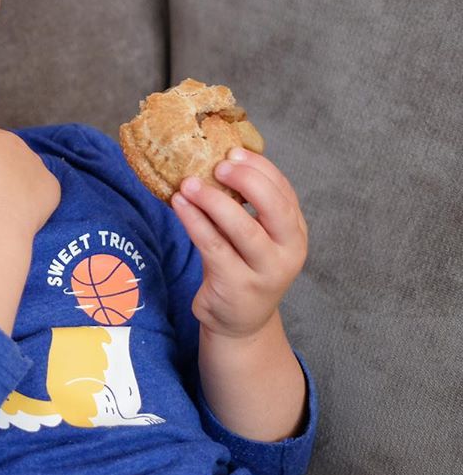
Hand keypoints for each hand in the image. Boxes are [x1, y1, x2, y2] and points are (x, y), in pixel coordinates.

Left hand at [171, 149, 307, 339]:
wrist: (240, 322)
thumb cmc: (243, 267)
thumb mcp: (255, 236)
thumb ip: (246, 207)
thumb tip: (215, 160)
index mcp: (295, 232)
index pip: (284, 191)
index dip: (260, 168)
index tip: (233, 152)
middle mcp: (288, 251)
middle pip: (275, 208)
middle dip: (247, 181)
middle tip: (217, 165)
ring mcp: (265, 271)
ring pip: (243, 228)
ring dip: (213, 201)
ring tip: (188, 184)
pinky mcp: (237, 285)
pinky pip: (214, 246)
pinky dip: (195, 221)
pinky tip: (179, 205)